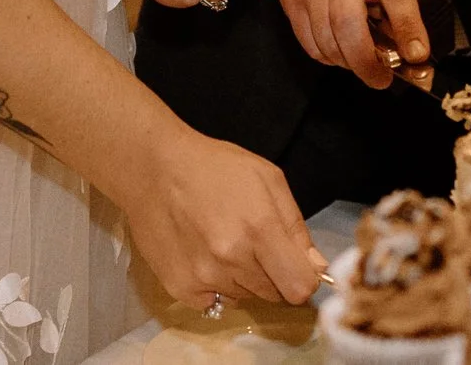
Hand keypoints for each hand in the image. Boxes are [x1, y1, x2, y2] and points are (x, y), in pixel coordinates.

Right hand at [122, 126, 326, 310]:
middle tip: (254, 243)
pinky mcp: (180, 288)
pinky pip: (215, 303)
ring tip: (224, 242)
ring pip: (246, 298)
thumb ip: (296, 227)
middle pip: (275, 295)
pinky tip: (204, 256)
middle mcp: (232, 259)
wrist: (153, 168)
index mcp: (260, 229)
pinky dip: (216, 286)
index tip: (296, 265)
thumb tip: (316, 268)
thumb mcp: (268, 178)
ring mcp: (203, 277)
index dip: (304, 278)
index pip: (300, 288)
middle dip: (273, 274)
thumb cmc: (214, 167)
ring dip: (244, 278)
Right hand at [265, 0, 425, 88]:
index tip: (418, 55)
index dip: (409, 29)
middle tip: (382, 78)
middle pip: (350, 29)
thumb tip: (410, 48)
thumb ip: (401, 2)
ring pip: (326, 42)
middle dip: (367, 64)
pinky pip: (307, 41)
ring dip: (346, 62)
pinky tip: (337, 49)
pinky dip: (325, 55)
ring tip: (360, 61)